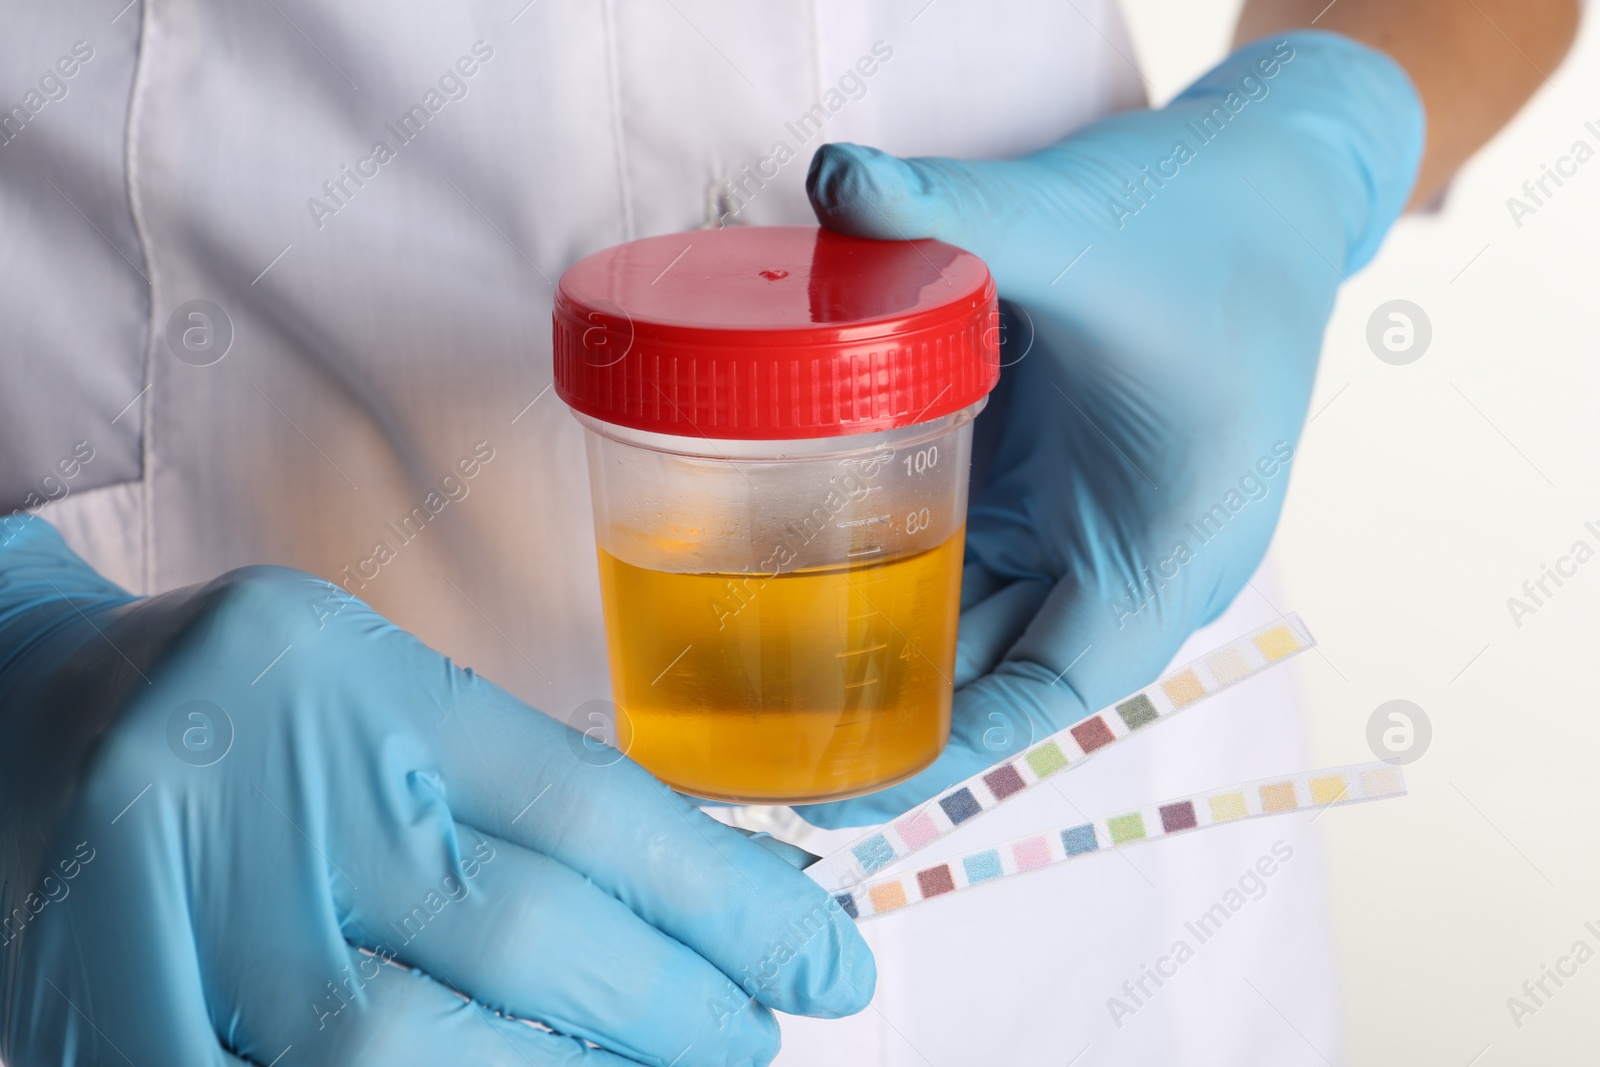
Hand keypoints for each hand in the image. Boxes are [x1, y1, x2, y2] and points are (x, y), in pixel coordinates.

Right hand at [0, 519, 872, 1065]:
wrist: (19, 712)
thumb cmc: (246, 717)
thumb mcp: (389, 707)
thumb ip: (524, 800)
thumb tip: (714, 906)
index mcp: (366, 682)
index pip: (592, 804)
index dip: (729, 903)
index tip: (825, 963)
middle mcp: (276, 776)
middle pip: (522, 928)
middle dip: (668, 1012)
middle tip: (748, 1041)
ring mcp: (179, 895)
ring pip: (399, 1045)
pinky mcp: (96, 990)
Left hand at [796, 31, 1421, 825]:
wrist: (1267, 185)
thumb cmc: (1211, 225)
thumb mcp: (1085, 225)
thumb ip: (960, 211)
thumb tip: (838, 179)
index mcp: (1164, 554)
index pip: (1045, 696)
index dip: (942, 751)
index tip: (834, 781)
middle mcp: (1121, 562)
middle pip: (987, 670)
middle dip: (877, 703)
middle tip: (745, 727)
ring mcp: (1077, 528)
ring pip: (964, 616)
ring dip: (870, 639)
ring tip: (746, 664)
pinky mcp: (1041, 486)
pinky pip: (957, 553)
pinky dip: (885, 565)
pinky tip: (794, 564)